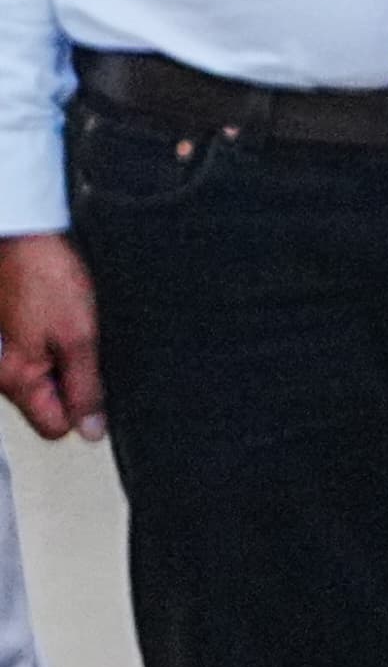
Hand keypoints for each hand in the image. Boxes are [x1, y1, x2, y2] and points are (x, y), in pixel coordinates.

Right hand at [0, 233, 102, 442]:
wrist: (23, 236)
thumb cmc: (44, 276)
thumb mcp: (79, 336)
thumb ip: (86, 386)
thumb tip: (91, 431)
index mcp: (15, 380)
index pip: (54, 428)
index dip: (84, 412)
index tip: (99, 387)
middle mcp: (2, 372)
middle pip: (49, 403)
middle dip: (76, 384)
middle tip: (88, 349)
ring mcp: (6, 352)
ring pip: (46, 378)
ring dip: (68, 361)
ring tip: (77, 329)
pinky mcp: (13, 333)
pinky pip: (40, 354)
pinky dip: (59, 342)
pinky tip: (67, 318)